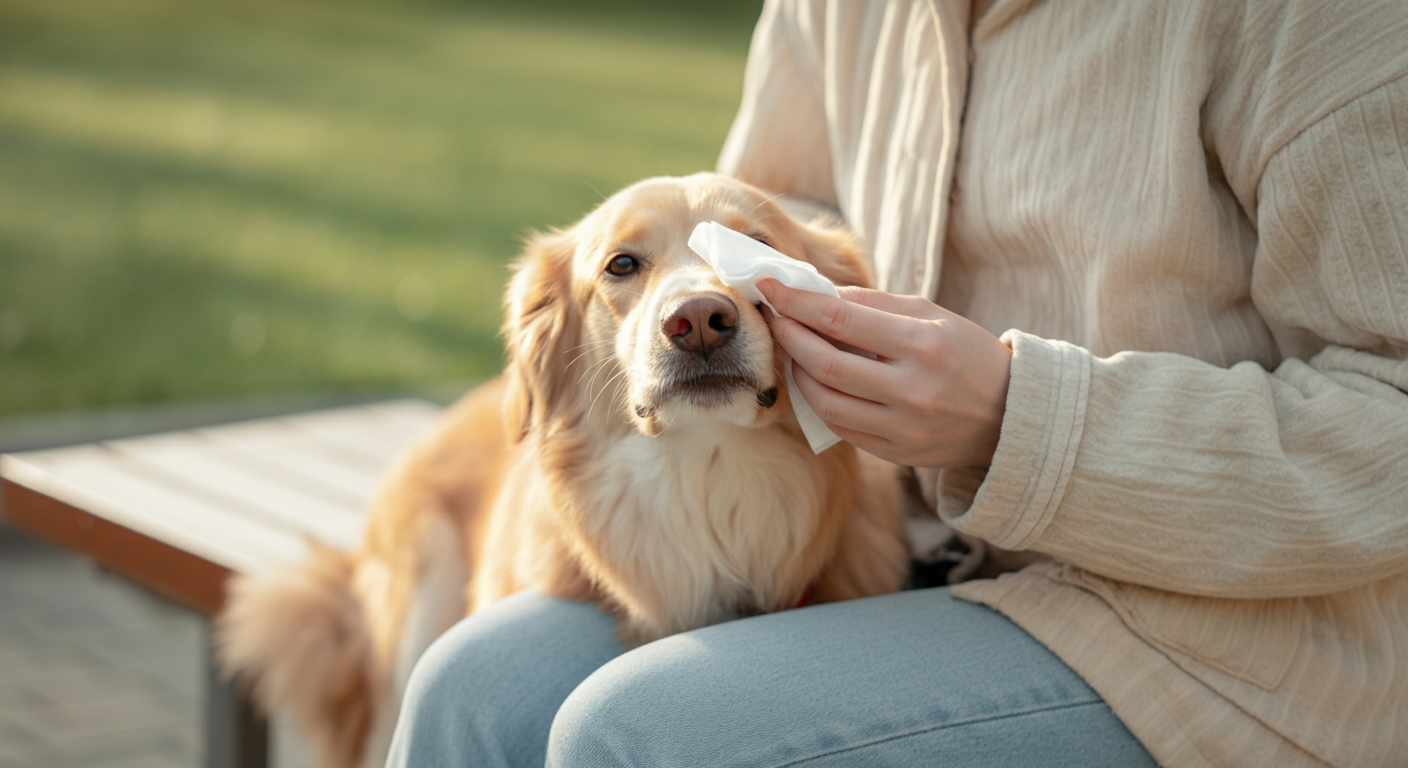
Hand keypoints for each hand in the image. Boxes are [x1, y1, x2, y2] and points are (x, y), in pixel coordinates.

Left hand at [758, 279, 1011, 468]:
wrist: (1011, 415)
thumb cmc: (967, 354)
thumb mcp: (932, 315)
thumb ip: (873, 303)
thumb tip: (817, 293)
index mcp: (921, 345)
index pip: (840, 319)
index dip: (796, 302)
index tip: (768, 287)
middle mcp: (911, 390)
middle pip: (825, 363)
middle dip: (790, 336)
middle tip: (774, 318)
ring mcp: (903, 427)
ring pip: (825, 401)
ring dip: (799, 373)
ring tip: (795, 351)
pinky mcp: (896, 453)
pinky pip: (841, 427)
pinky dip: (820, 402)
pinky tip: (816, 382)